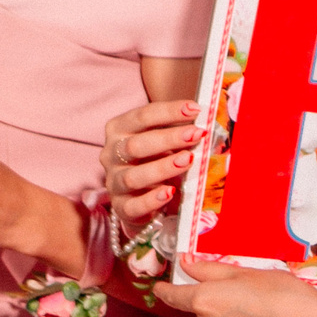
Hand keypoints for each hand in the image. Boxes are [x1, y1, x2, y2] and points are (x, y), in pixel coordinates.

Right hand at [101, 98, 201, 231]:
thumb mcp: (164, 140)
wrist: (141, 196)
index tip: (195, 109)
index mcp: (119, 130)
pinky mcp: (122, 207)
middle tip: (196, 134)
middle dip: (168, 138)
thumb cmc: (155, 159)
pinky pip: (134, 205)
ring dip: (162, 167)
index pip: (142, 116)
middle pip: (135, 145)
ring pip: (133, 176)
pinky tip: (170, 192)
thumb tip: (205, 123)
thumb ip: (178, 130)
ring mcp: (114, 182)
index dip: (169, 111)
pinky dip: (152, 199)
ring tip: (188, 160)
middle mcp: (110, 155)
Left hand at [153, 254, 316, 316]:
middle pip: (195, 305)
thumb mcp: (248, 271)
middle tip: (223, 270)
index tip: (160, 280)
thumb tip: (187, 264)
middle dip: (205, 290)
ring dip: (224, 303)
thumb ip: (212, 268)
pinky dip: (239, 315)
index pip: (170, 296)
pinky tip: (261, 305)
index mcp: (204, 302)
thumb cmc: (288, 297)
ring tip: (251, 287)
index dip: (164, 286)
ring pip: (215, 316)